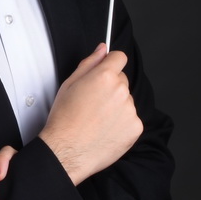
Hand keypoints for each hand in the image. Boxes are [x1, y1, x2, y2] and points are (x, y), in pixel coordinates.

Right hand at [39, 43, 142, 185]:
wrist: (67, 151)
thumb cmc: (64, 119)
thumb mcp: (70, 84)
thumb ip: (90, 63)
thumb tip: (102, 49)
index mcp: (105, 76)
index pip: (119, 57)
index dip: (111, 63)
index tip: (106, 72)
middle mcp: (121, 91)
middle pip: (122, 80)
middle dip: (111, 87)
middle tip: (94, 103)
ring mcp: (130, 110)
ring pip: (126, 100)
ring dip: (117, 106)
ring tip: (98, 119)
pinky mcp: (135, 127)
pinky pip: (131, 118)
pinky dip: (121, 123)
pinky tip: (105, 130)